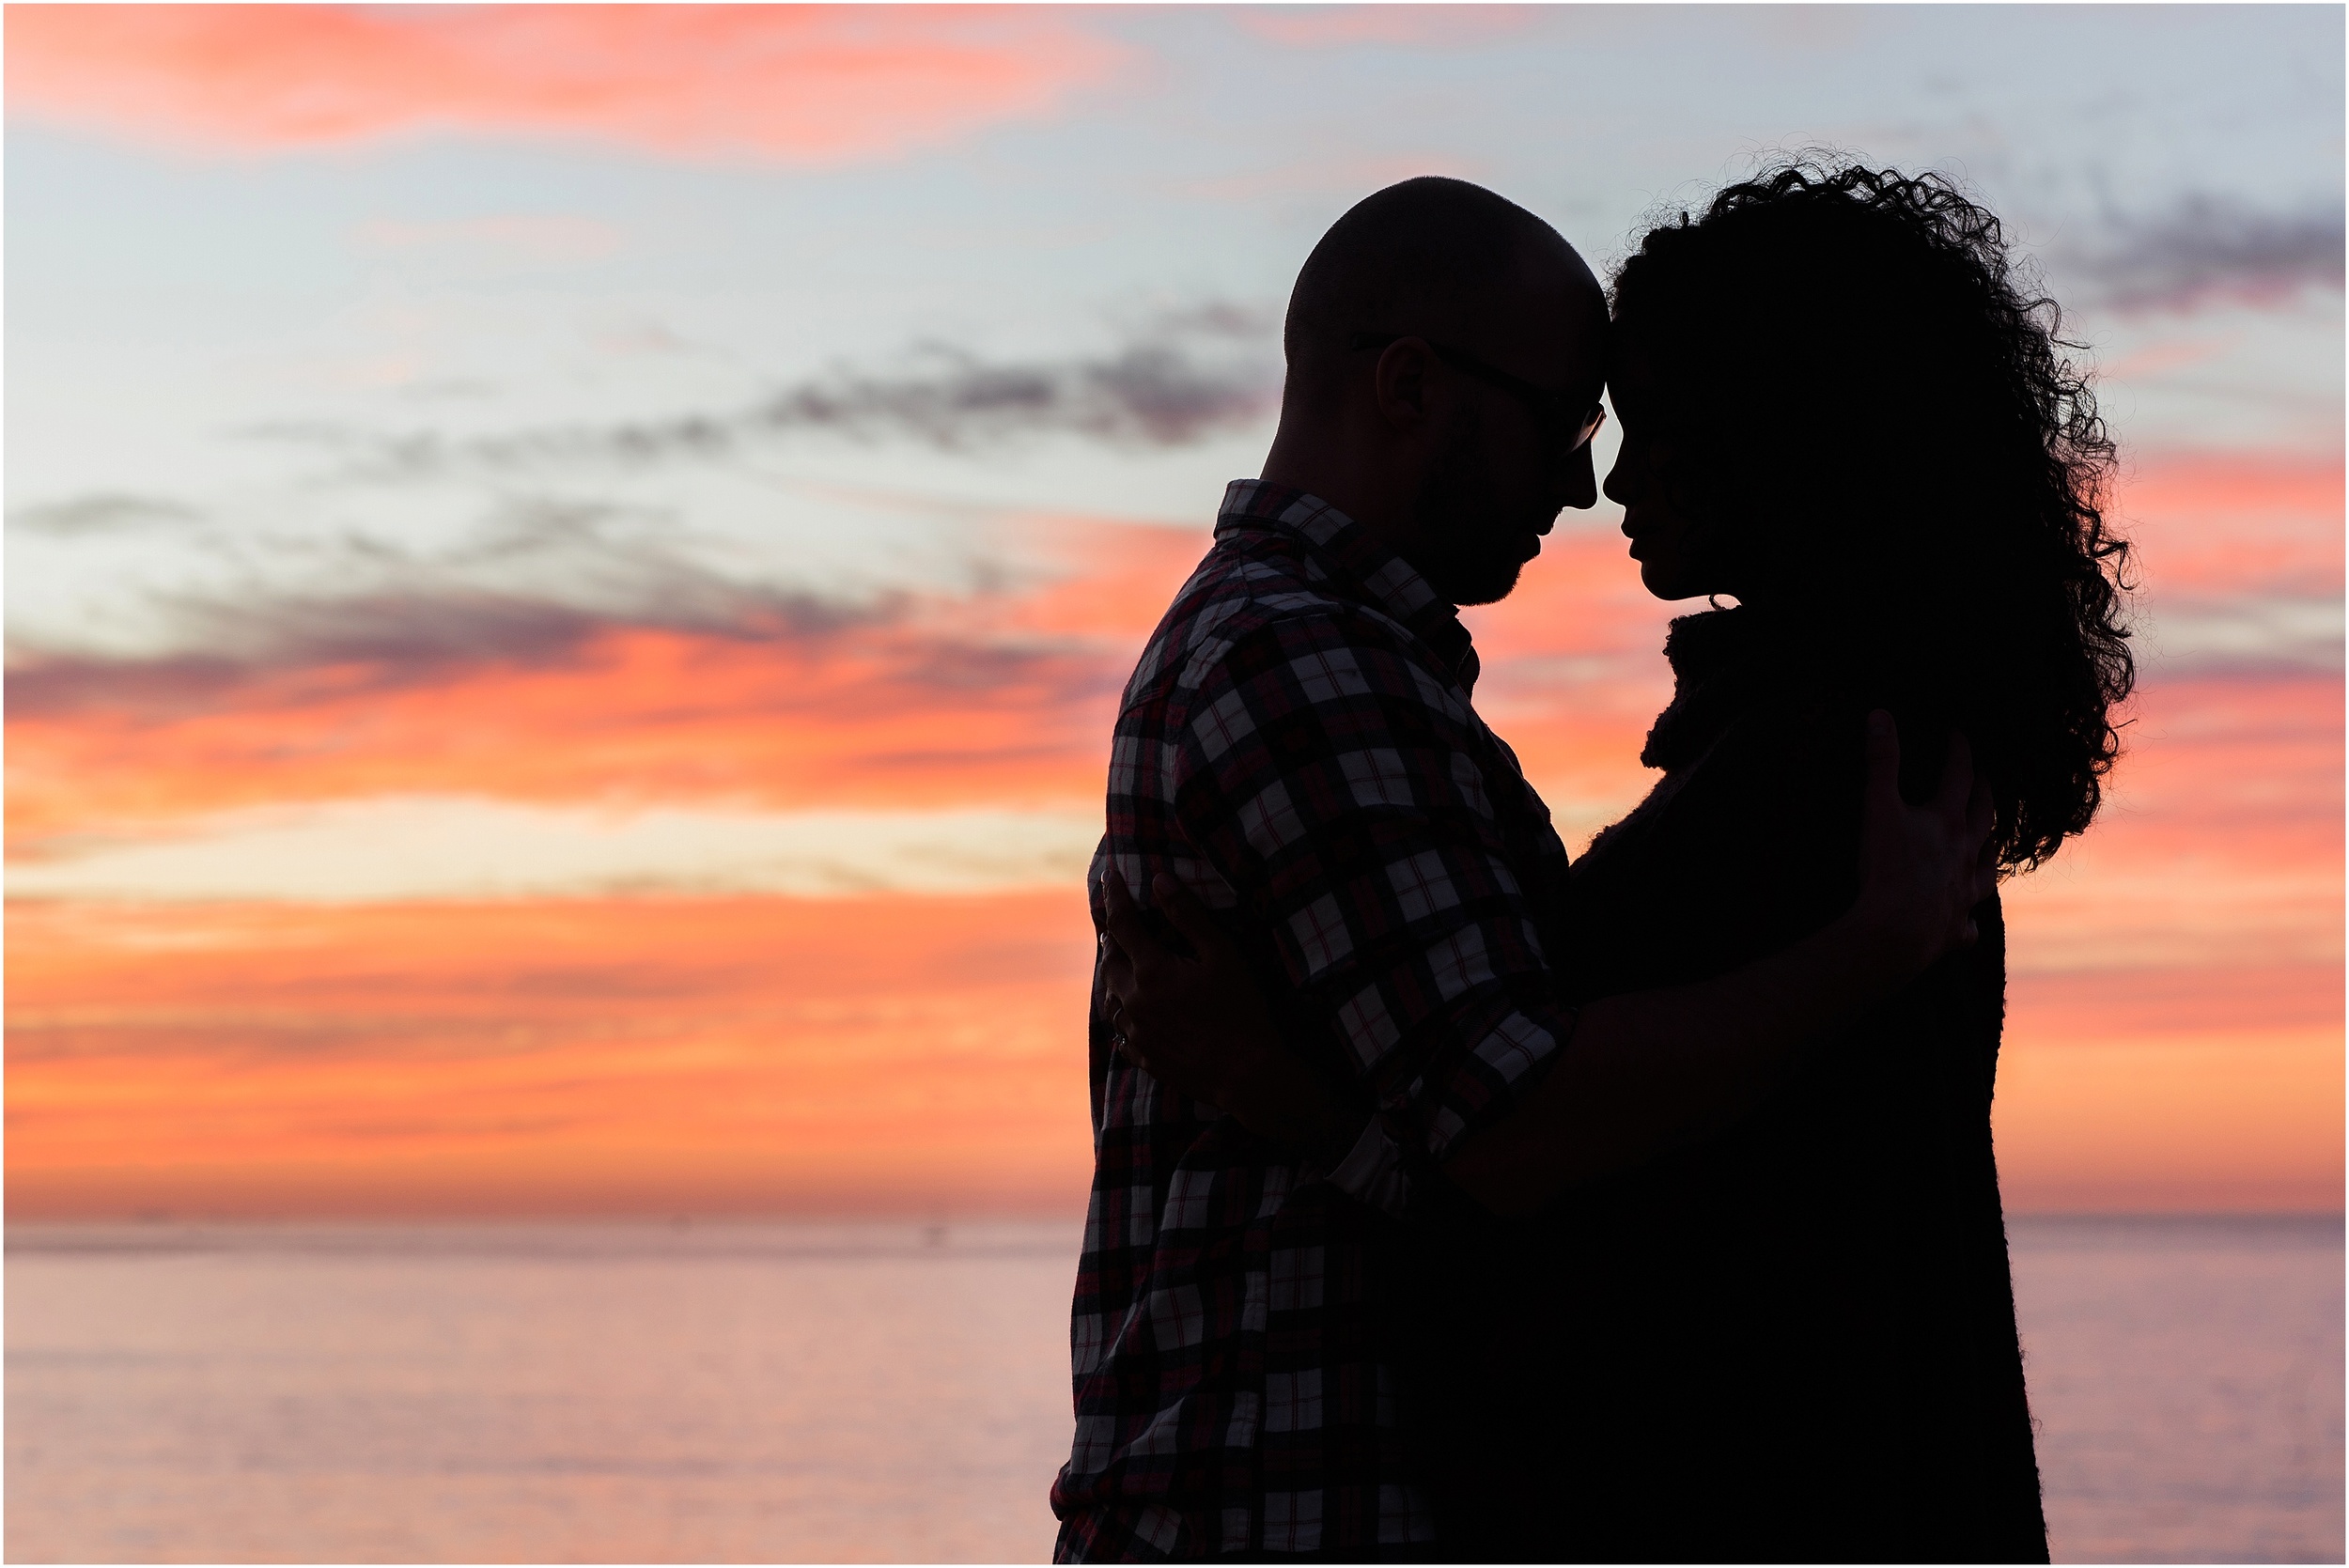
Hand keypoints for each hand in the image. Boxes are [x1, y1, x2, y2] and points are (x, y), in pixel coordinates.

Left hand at [1098, 871, 1355, 1155]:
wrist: (1246, 1075)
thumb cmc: (1241, 1010)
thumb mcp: (1223, 955)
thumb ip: (1189, 916)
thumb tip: (1159, 881)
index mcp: (1151, 972)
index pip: (1122, 923)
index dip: (1113, 895)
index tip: (1108, 872)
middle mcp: (1133, 1001)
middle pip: (1108, 960)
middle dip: (1110, 936)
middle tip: (1114, 920)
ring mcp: (1135, 1032)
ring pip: (1110, 996)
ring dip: (1113, 975)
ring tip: (1120, 961)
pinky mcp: (1143, 1056)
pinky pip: (1120, 1030)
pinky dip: (1121, 1012)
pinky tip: (1129, 1010)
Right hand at [1850, 710, 1997, 976]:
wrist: (1896, 934)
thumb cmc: (1887, 869)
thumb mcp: (1877, 808)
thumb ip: (1881, 761)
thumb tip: (1881, 714)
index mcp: (1948, 821)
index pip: (1959, 774)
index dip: (1958, 750)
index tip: (1956, 732)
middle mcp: (1966, 854)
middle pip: (1983, 817)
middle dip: (1983, 792)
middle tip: (1982, 777)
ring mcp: (1964, 892)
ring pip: (1987, 867)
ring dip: (1989, 852)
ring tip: (1988, 845)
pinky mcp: (1954, 928)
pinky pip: (1967, 923)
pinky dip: (1967, 918)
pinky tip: (1965, 919)